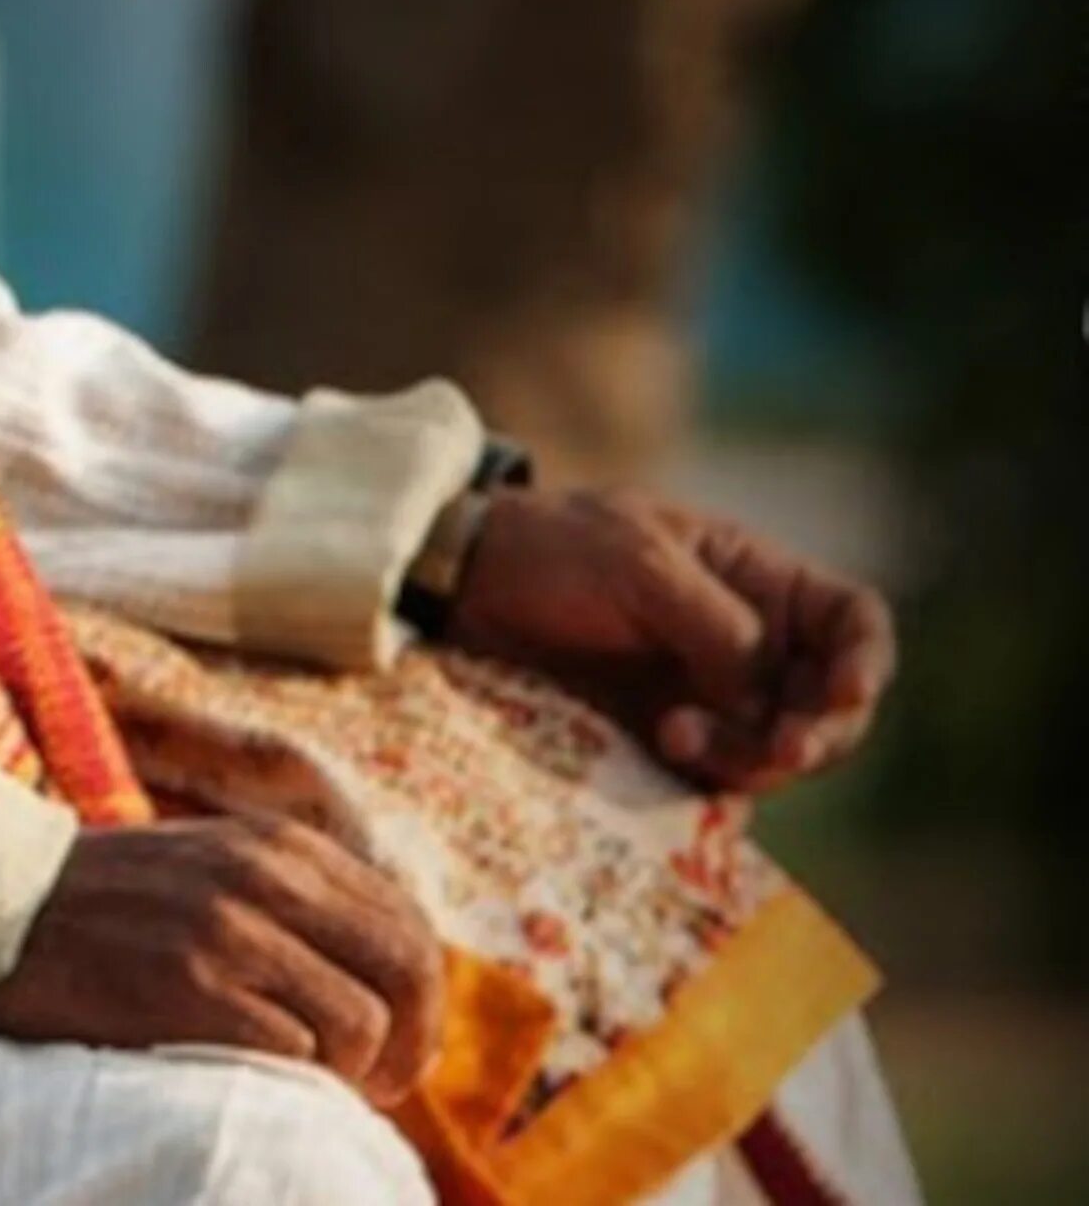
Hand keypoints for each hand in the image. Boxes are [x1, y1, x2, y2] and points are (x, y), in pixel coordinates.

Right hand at [0, 816, 442, 1105]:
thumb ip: (294, 900)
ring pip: (361, 1022)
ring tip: (312, 1084)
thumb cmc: (111, 907)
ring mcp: (225, 928)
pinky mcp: (189, 984)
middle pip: (407, 967)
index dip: (421, 1000)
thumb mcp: (214, 870)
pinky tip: (257, 1077)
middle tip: (376, 1083)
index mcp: (275, 845)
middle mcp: (261, 875)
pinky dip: (292, 1079)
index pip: (406, 922)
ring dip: (349, 1072)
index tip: (391, 1047)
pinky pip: (296, 1053)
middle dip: (411, 1041)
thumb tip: (390, 975)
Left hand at [447, 487, 895, 794]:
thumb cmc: (553, 548)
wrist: (465, 585)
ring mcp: (711, 699)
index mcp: (756, 580)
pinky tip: (663, 756)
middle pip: (829, 708)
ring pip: (777, 755)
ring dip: (747, 758)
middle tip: (777, 749)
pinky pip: (719, 783)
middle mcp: (749, 645)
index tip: (843, 693)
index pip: (851, 622)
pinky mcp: (668, 744)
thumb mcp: (636, 561)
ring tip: (674, 734)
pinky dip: (708, 783)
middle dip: (813, 734)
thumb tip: (768, 697)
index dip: (866, 661)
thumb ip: (715, 625)